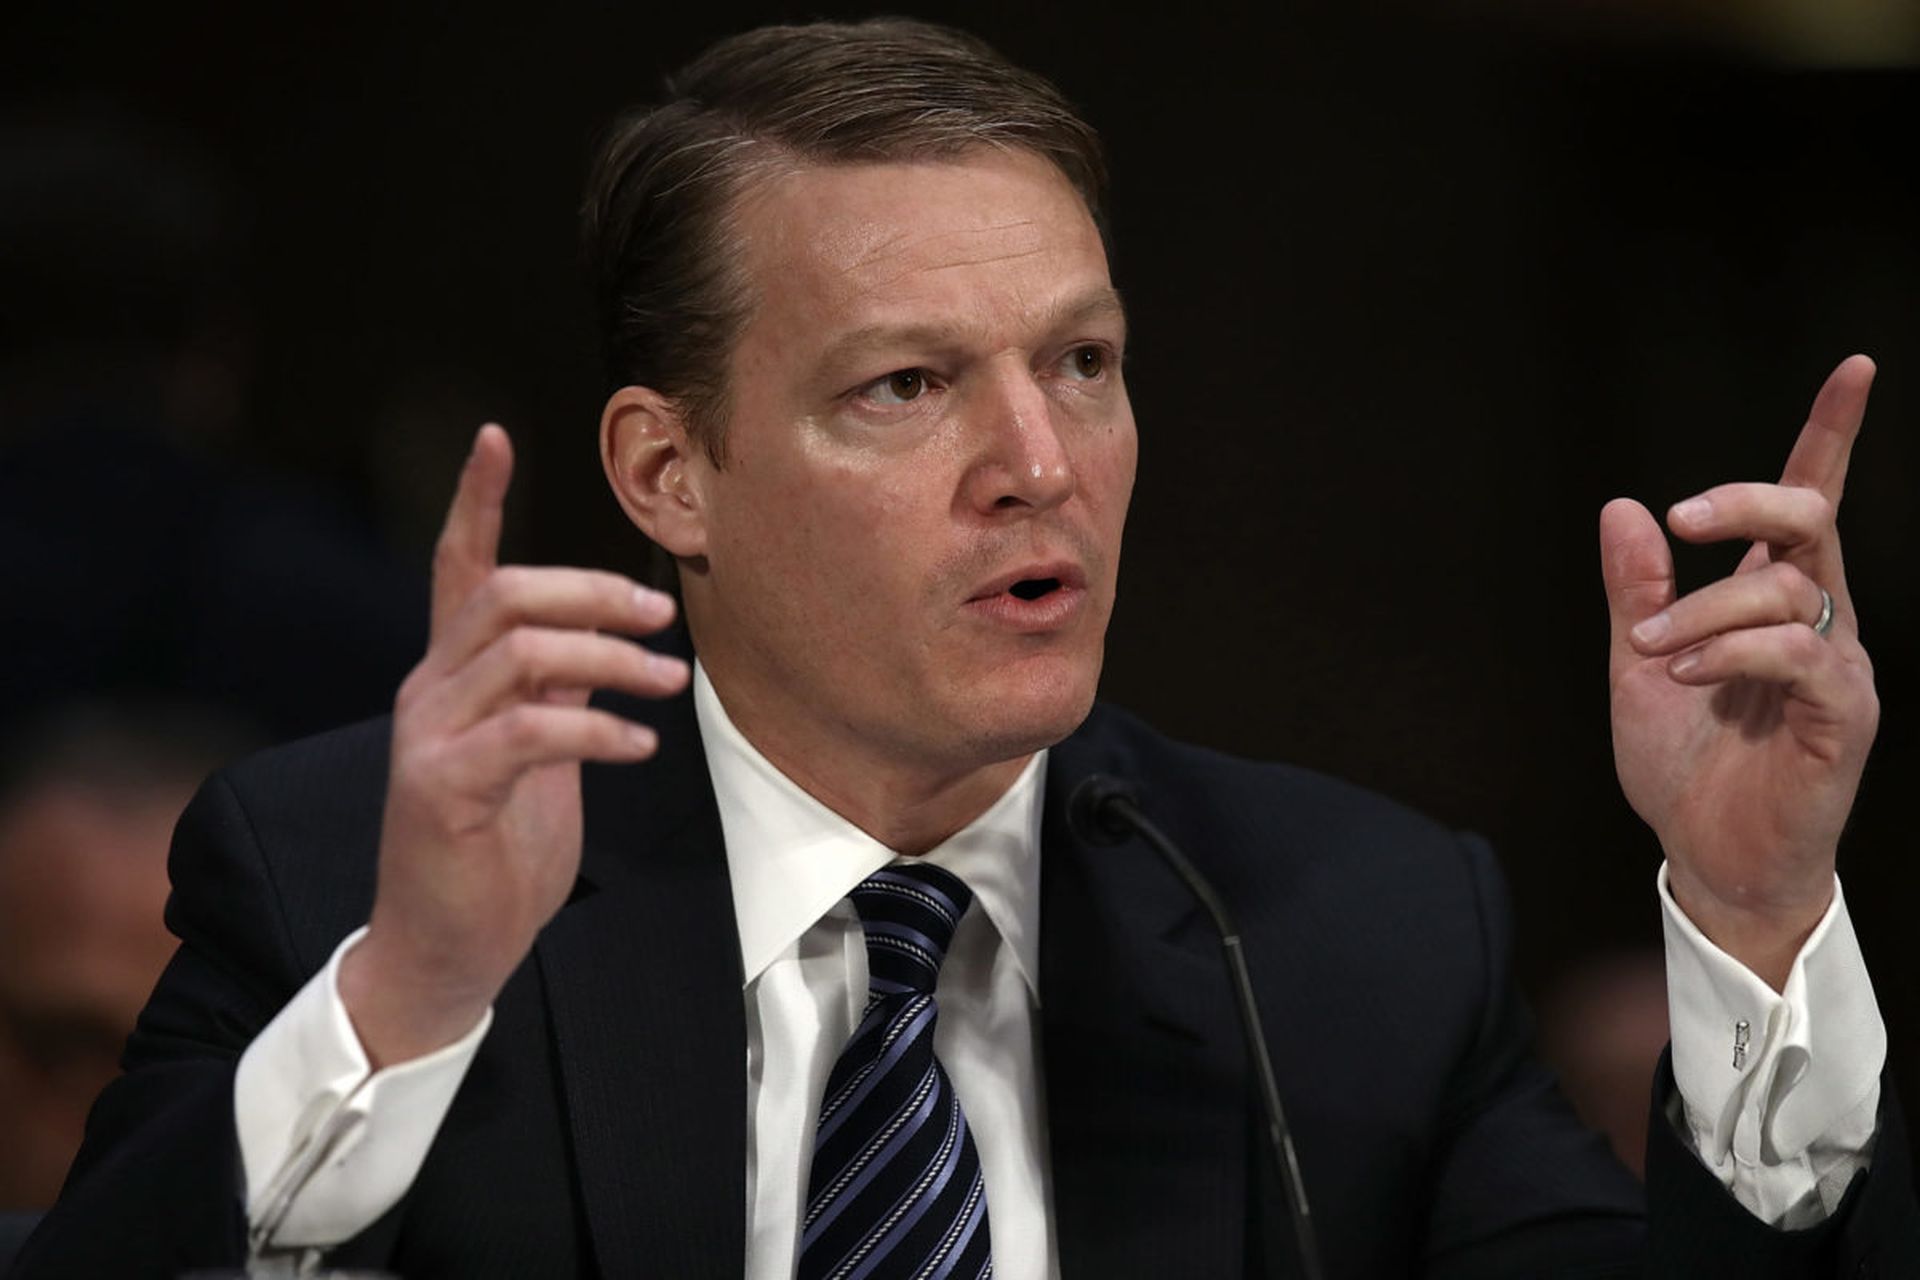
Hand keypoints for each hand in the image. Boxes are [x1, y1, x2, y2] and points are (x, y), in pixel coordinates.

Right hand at [340, 425, 688, 1065]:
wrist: (443, 948)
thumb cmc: (495, 850)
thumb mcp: (535, 755)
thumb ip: (554, 691)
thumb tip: (605, 641)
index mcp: (450, 675)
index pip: (456, 568)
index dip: (474, 501)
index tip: (495, 436)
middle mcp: (429, 691)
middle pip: (506, 595)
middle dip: (593, 590)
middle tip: (663, 612)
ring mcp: (428, 737)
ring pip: (521, 651)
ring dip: (611, 657)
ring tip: (670, 680)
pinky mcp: (441, 788)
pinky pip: (529, 730)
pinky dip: (596, 729)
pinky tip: (637, 746)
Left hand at [1600, 356, 1879, 989]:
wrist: (1708, 858)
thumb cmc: (1687, 768)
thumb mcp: (1640, 665)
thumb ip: (1636, 590)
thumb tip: (1623, 509)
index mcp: (1770, 600)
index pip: (1808, 502)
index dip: (1831, 435)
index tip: (1853, 369)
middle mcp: (1814, 619)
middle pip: (1809, 519)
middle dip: (1749, 500)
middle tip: (1682, 515)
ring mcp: (1833, 665)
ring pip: (1786, 588)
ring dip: (1703, 611)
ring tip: (1657, 653)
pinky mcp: (1841, 714)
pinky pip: (1797, 653)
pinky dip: (1732, 652)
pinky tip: (1690, 674)